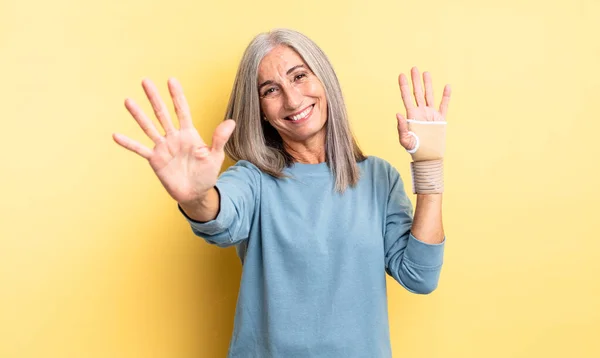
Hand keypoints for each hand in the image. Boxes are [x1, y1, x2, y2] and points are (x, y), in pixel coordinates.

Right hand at [112, 78, 234, 204]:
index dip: (177, 96)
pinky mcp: (155, 160)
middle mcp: (174, 137)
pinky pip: (140, 149)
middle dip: (154, 98)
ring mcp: (163, 147)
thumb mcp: (215, 156)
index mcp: (189, 134)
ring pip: (149, 127)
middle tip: (145, 81)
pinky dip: (129, 143)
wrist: (196, 193)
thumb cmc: (207, 174)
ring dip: (138, 115)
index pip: (182, 110)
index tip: (171, 80)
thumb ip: (219, 139)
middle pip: (162, 113)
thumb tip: (231, 122)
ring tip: (128, 101)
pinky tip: (116, 135)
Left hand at [396, 67, 450, 150]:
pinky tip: (447, 86)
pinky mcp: (440, 119)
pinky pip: (444, 105)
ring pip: (429, 96)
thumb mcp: (405, 140)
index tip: (401, 75)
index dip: (404, 86)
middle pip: (417, 93)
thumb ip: (401, 127)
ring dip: (428, 84)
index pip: (406, 97)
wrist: (427, 155)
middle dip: (415, 81)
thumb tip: (398, 114)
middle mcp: (420, 112)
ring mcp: (430, 114)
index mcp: (411, 115)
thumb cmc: (414, 149)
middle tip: (414, 68)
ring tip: (426, 73)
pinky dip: (446, 96)